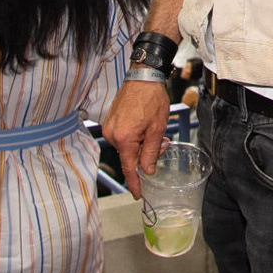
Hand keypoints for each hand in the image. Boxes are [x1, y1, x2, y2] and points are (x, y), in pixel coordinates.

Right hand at [103, 80, 169, 197]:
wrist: (142, 77)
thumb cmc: (151, 99)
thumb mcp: (157, 129)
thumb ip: (151, 152)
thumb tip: (147, 171)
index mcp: (124, 139)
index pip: (129, 168)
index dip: (135, 183)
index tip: (138, 195)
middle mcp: (112, 135)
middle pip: (130, 156)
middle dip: (147, 154)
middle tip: (163, 143)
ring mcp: (109, 128)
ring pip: (128, 147)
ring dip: (143, 144)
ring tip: (156, 131)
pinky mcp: (110, 122)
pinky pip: (123, 137)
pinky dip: (136, 137)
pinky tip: (146, 127)